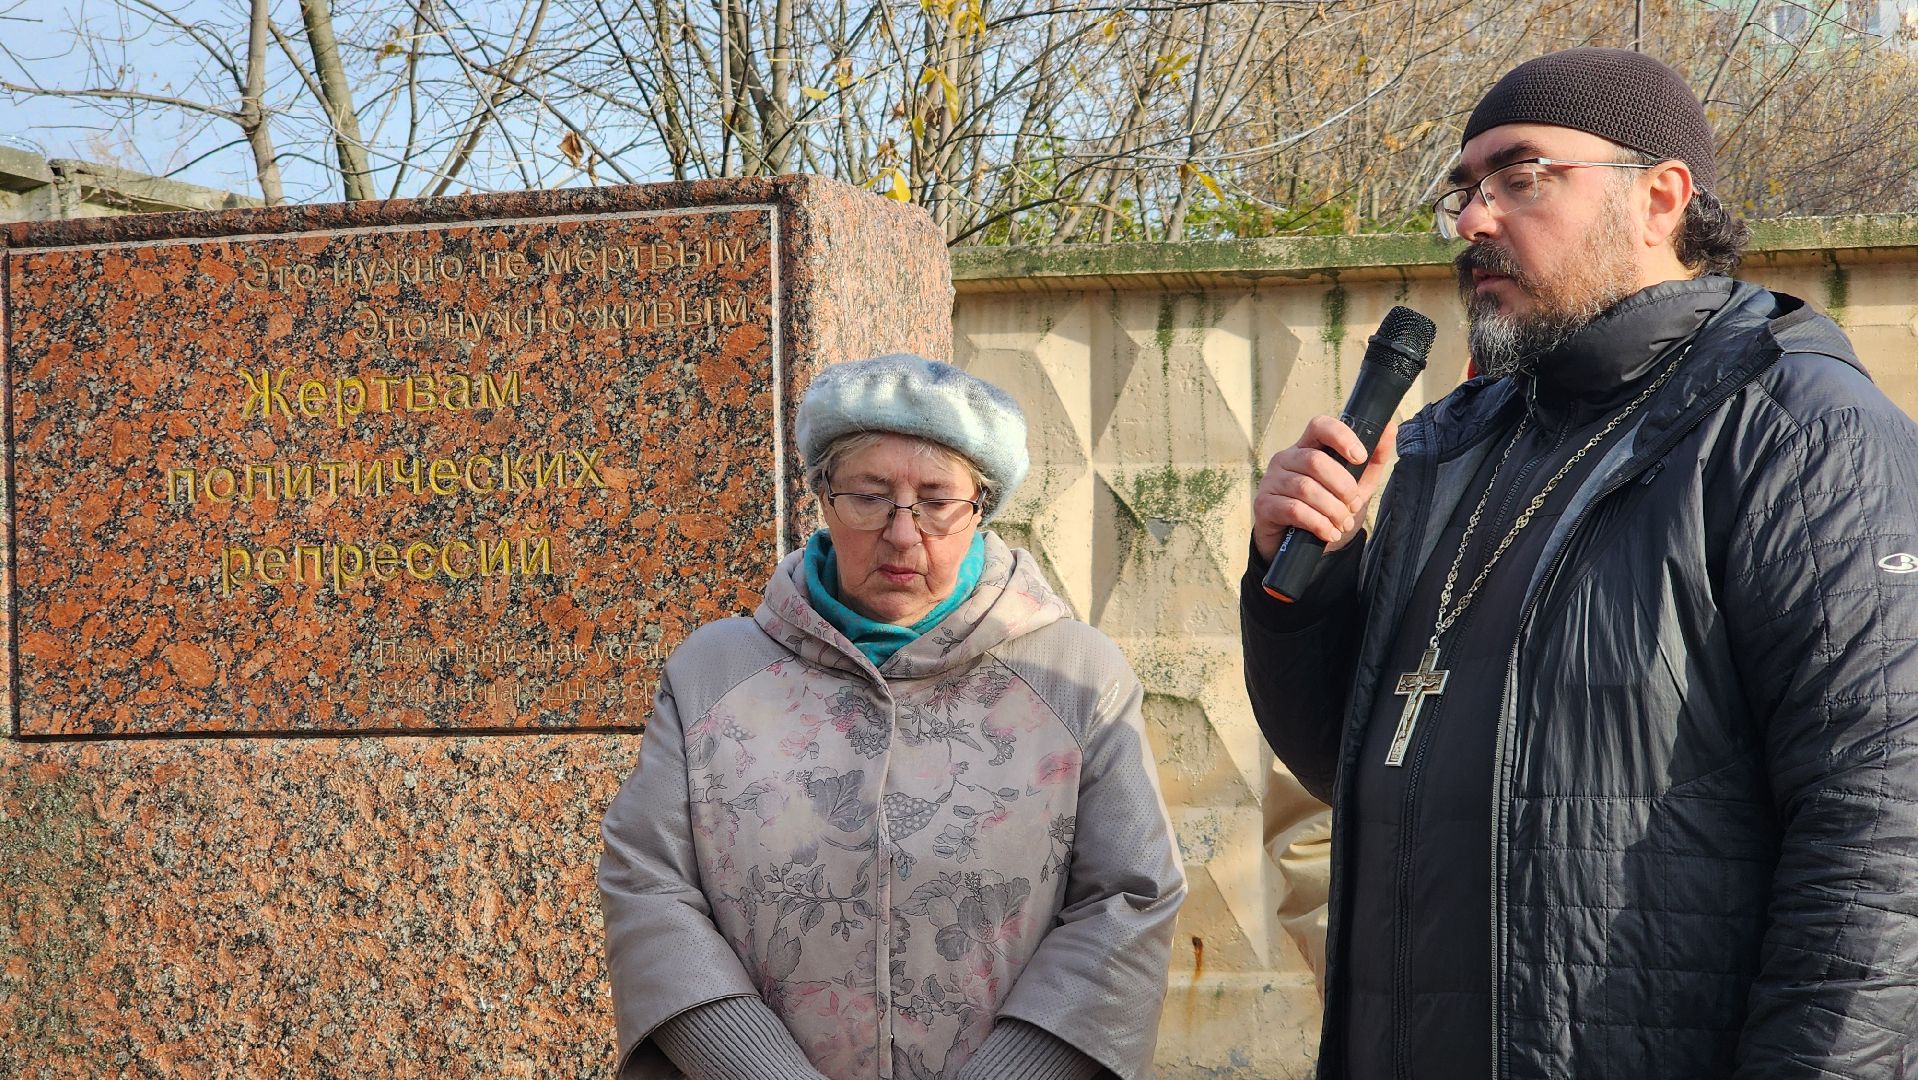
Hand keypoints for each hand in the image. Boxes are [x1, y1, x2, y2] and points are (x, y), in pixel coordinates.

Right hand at [1253, 415, 1397, 560]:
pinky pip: (1294, 509)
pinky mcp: (1264, 505)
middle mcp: (1286, 459)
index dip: (1341, 436)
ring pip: (1306, 488)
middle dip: (1342, 486)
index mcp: (1307, 447)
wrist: (1301, 547)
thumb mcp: (1355, 486)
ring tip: (1342, 523)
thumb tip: (1390, 428)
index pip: (1320, 426)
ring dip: (1332, 509)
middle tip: (1353, 504)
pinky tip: (1329, 532)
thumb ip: (1372, 461)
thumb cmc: (1326, 510)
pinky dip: (1318, 523)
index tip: (1360, 457)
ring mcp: (1271, 481)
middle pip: (1315, 461)